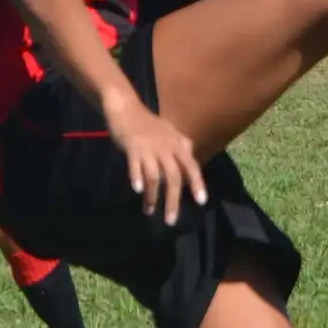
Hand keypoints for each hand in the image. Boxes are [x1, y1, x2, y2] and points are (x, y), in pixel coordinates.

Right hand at [106, 96, 206, 224]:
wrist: (126, 107)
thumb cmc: (147, 123)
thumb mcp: (169, 131)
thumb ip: (181, 144)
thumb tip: (192, 156)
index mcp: (177, 144)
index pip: (191, 166)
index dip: (197, 183)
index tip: (201, 201)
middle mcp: (166, 147)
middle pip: (173, 176)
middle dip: (173, 200)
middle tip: (171, 220)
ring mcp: (149, 147)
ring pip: (155, 175)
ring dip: (152, 195)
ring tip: (150, 211)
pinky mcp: (132, 147)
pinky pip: (136, 165)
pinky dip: (137, 178)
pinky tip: (137, 190)